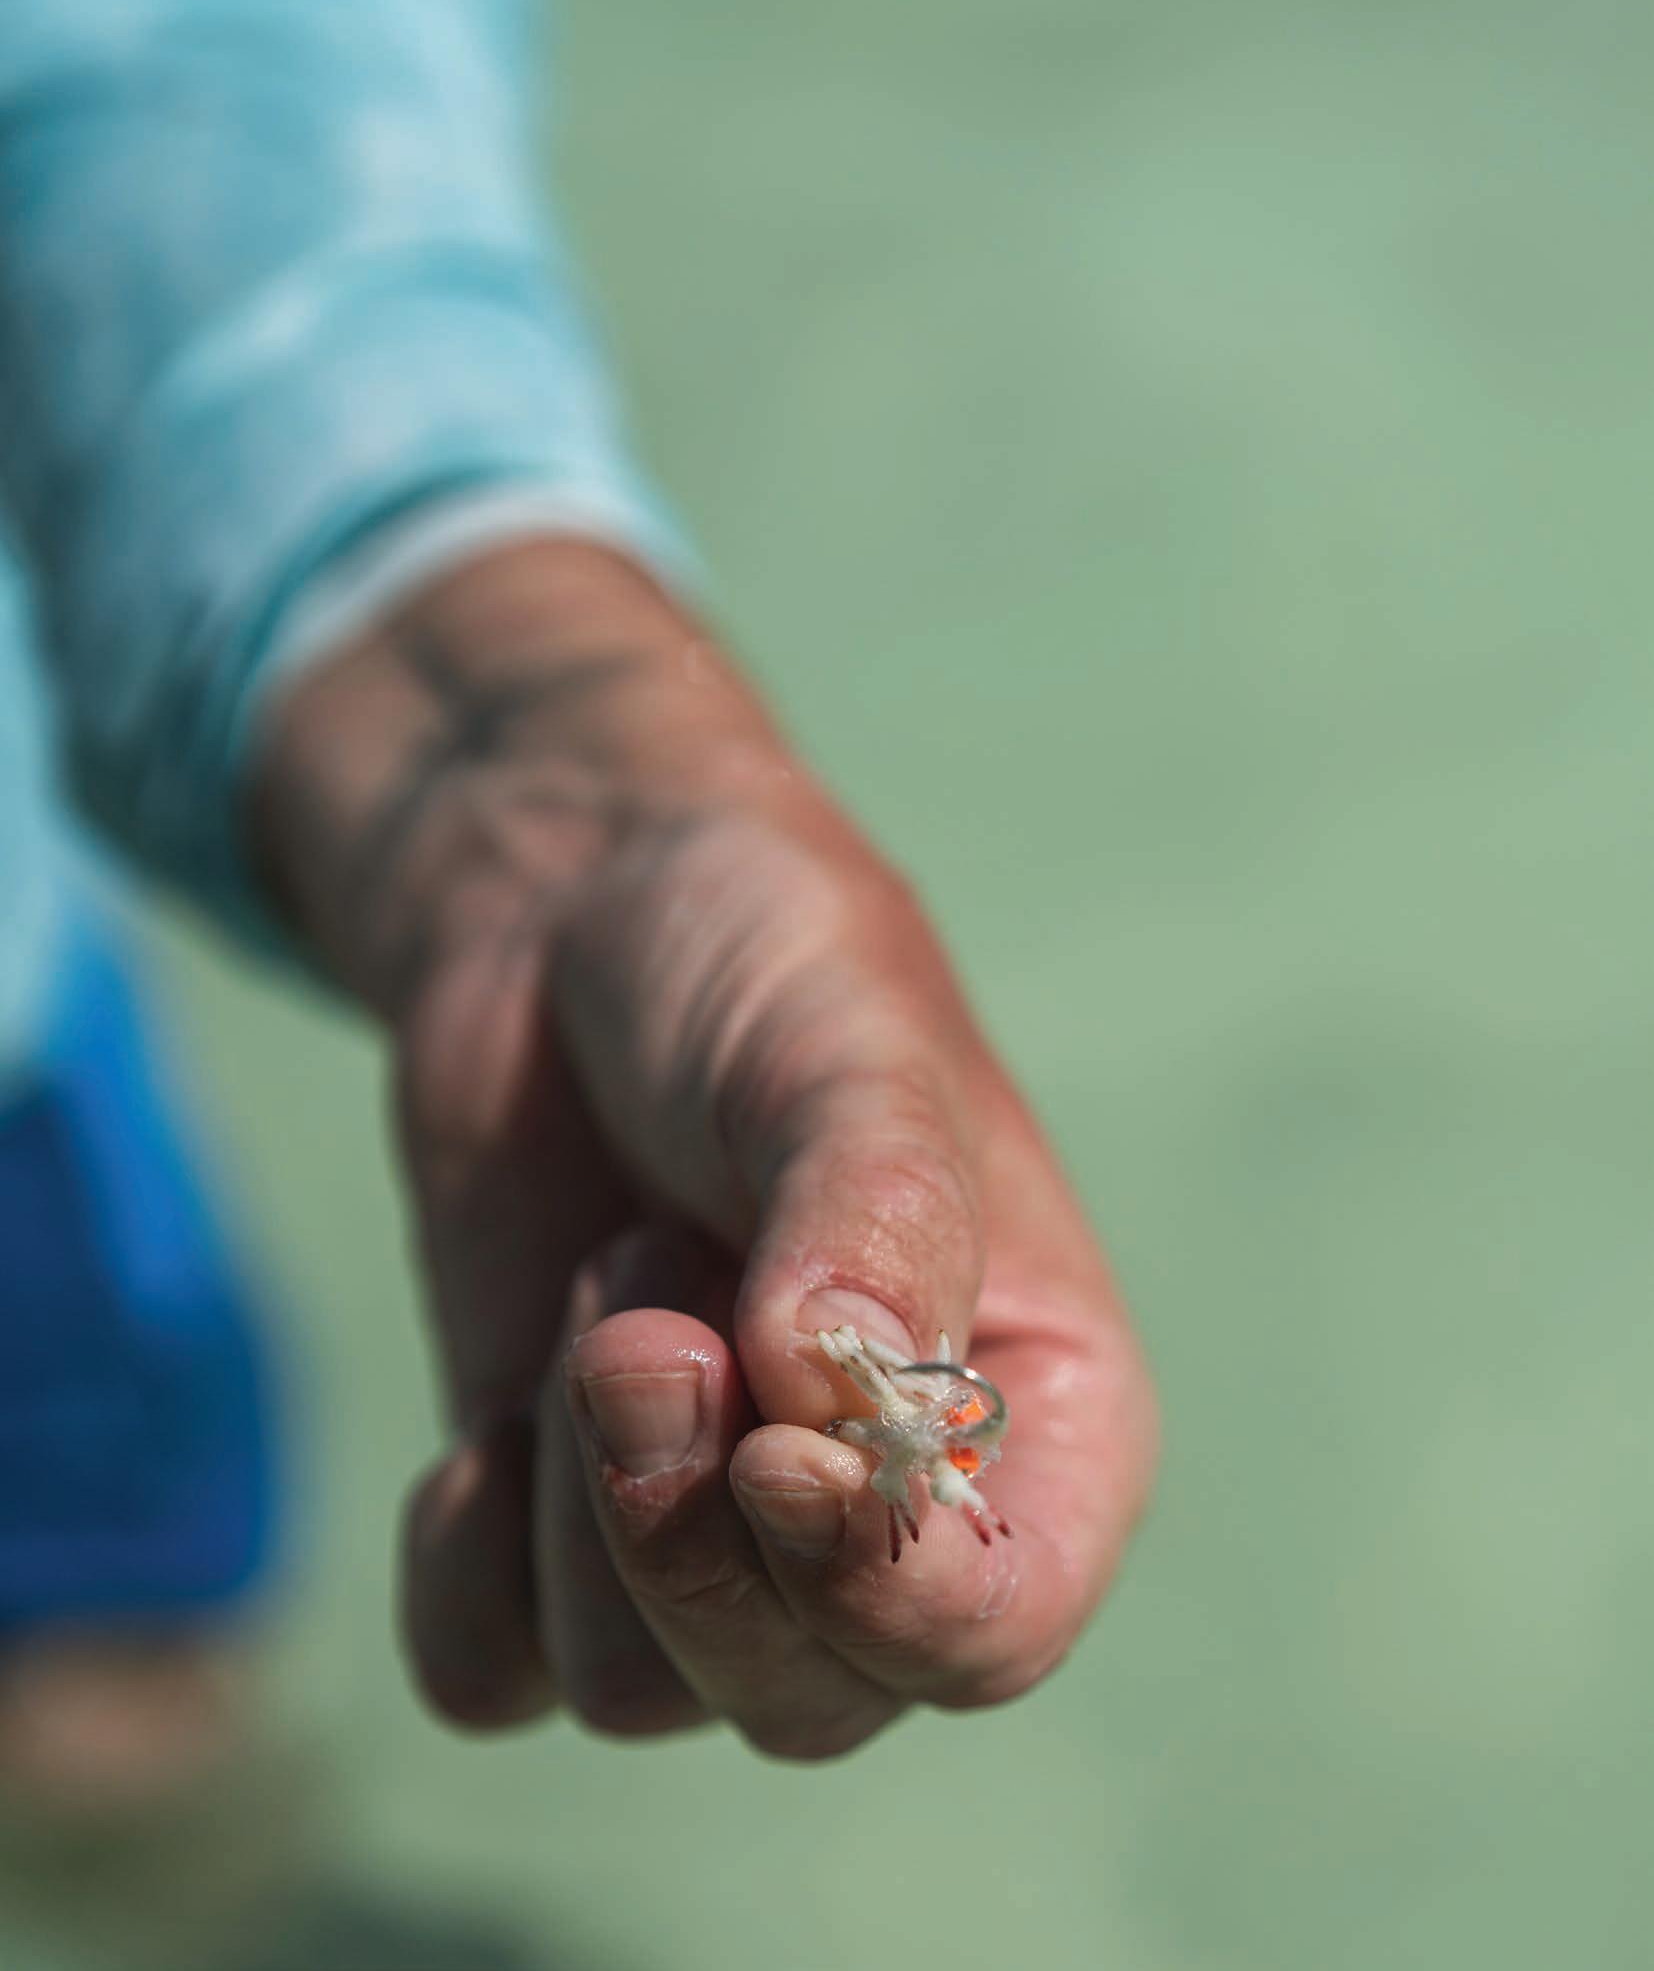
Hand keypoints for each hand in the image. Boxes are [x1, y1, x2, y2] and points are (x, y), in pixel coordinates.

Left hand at [253, 537, 1156, 1756]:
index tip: (771, 1445)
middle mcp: (884, 1514)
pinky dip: (463, 1569)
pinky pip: (487, 1674)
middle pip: (805, 1698)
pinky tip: (492, 1421)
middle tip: (644, 1312)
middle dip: (690, 1526)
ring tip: (617, 1278)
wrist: (565, 925)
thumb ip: (872, 1212)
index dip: (887, 1586)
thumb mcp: (845, 1048)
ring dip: (584, 1488)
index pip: (1000, 1622)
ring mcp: (713, 1538)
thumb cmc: (759, 967)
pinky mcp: (553, 1531)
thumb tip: (833, 1400)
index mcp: (1032, 1413)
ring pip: (635, 1689)